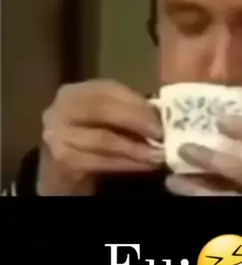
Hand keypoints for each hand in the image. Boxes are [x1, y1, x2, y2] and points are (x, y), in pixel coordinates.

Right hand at [38, 80, 163, 194]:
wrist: (61, 175)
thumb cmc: (89, 143)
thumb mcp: (105, 121)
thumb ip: (126, 112)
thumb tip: (162, 114)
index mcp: (74, 92)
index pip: (108, 89)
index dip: (137, 102)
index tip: (162, 116)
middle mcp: (60, 108)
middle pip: (102, 108)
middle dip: (136, 120)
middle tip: (162, 134)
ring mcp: (57, 134)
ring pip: (103, 138)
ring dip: (136, 148)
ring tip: (158, 154)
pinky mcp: (62, 160)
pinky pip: (101, 161)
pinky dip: (127, 164)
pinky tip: (145, 166)